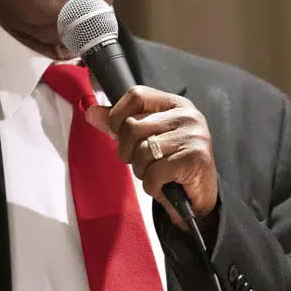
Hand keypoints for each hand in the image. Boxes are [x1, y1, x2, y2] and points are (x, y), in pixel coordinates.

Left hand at [85, 86, 217, 227]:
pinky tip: (165, 185)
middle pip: (133, 125)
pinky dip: (153, 186)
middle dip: (128, 151)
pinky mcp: (195, 159)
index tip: (119, 134)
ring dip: (142, 171)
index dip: (118, 116)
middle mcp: (187, 115)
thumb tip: (91, 113)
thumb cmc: (170, 163)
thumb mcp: (145, 138)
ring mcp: (193, 136)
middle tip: (143, 162)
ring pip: (142, 151)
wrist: (200, 196)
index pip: (136, 95)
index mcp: (174, 104)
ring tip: (157, 173)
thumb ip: (119, 125)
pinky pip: (155, 173)